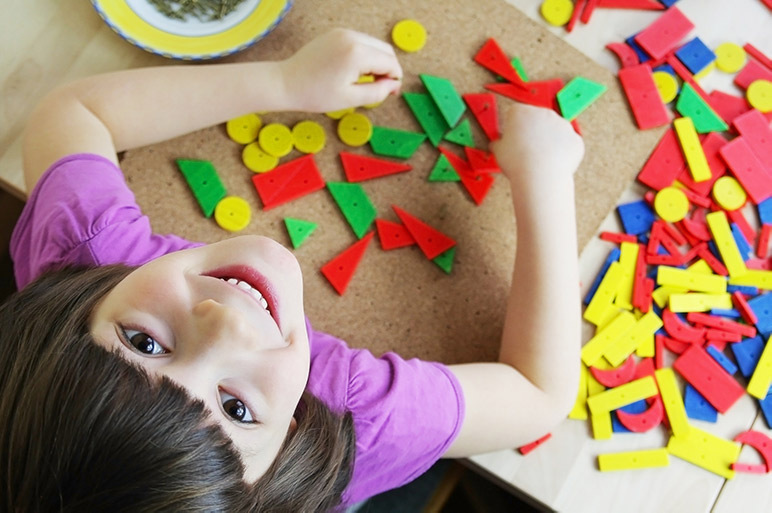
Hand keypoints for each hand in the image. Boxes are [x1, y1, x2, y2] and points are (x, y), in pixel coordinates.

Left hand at [279, 28, 402, 112]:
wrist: (286, 83)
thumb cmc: (315, 94)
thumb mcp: (350, 99)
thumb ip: (377, 92)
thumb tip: (394, 86)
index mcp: (357, 53)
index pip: (390, 63)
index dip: (394, 79)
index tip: (391, 93)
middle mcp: (352, 37)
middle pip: (385, 50)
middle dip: (388, 68)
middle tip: (382, 88)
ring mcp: (343, 33)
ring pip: (374, 45)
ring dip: (377, 61)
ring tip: (366, 81)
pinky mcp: (336, 33)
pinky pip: (361, 42)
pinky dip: (365, 55)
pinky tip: (355, 71)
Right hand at [491, 103, 583, 184]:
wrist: (540, 176)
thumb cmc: (518, 162)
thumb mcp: (497, 151)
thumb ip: (499, 143)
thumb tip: (497, 145)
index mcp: (521, 112)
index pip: (515, 114)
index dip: (513, 127)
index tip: (513, 138)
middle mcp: (543, 113)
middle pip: (537, 119)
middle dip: (533, 132)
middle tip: (526, 150)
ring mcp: (562, 125)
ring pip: (555, 131)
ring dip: (549, 141)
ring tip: (539, 159)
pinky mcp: (574, 139)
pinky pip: (568, 143)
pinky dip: (562, 152)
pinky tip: (552, 163)